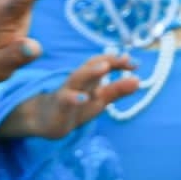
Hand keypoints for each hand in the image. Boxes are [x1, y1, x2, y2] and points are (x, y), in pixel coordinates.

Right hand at [0, 54, 140, 138]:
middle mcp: (77, 83)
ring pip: (76, 80)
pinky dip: (73, 99)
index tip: (135, 62)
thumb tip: (138, 80)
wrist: (42, 121)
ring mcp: (65, 94)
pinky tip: (83, 98)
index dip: (117, 61)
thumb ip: (116, 90)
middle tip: (125, 58)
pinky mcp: (57, 108)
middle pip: (90, 67)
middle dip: (106, 61)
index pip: (101, 64)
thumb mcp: (97, 100)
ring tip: (105, 67)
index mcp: (87, 80)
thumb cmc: (74, 108)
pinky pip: (64, 101)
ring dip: (90, 72)